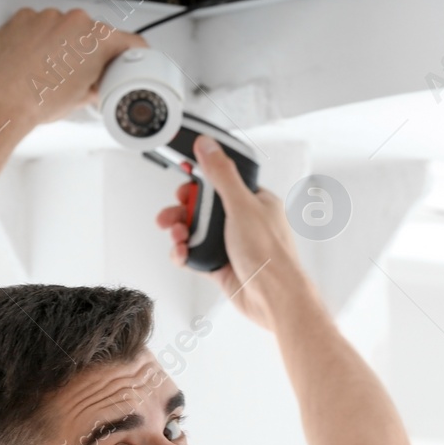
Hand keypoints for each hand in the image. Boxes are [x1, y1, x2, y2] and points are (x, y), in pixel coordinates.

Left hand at [0, 7, 145, 126]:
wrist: (1, 100)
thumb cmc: (38, 100)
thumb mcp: (82, 98)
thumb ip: (98, 82)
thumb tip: (96, 82)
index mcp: (98, 40)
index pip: (130, 41)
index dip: (134, 52)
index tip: (132, 54)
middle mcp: (75, 21)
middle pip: (93, 33)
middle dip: (89, 50)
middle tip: (80, 73)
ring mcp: (48, 16)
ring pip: (64, 27)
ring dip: (62, 43)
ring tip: (50, 68)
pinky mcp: (23, 17)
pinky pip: (39, 24)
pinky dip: (38, 38)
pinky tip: (33, 58)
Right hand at [153, 134, 306, 329]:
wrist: (273, 298)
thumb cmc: (269, 254)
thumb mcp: (241, 206)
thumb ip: (221, 175)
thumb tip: (207, 146)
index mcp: (256, 202)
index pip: (222, 183)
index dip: (200, 182)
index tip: (185, 183)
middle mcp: (244, 221)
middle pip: (203, 207)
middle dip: (182, 210)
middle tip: (170, 214)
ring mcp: (232, 244)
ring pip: (196, 231)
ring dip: (180, 231)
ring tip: (176, 235)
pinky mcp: (221, 265)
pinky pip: (194, 255)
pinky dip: (183, 253)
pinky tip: (181, 253)